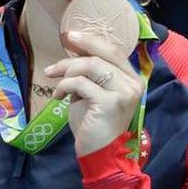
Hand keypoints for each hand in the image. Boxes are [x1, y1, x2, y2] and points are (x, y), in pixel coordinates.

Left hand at [45, 31, 143, 156]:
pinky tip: (58, 97)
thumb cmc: (93, 123)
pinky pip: (81, 83)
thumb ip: (89, 74)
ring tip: (55, 82)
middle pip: (104, 53)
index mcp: (131, 78)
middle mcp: (133, 83)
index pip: (113, 50)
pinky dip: (64, 86)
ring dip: (67, 70)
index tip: (70, 36)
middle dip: (77, 51)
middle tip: (58, 54)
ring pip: (91, 65)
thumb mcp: (91, 92)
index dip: (91, 41)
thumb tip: (74, 52)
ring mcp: (124, 92)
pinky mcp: (110, 103)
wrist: (100, 152)